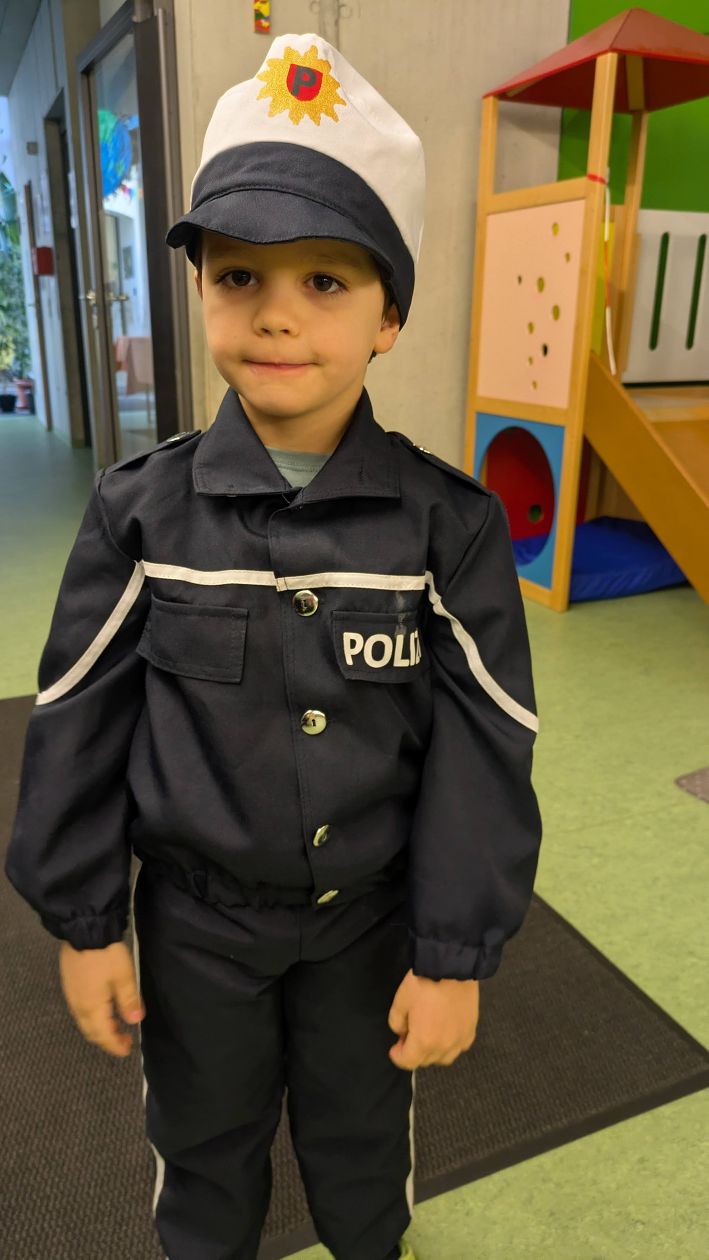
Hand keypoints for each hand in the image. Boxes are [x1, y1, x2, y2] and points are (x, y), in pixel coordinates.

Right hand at [59, 939, 144, 1057]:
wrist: (84, 931)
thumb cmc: (106, 955)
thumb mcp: (124, 976)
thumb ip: (129, 1000)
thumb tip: (135, 1021)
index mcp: (91, 1008)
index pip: (103, 1035)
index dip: (115, 1045)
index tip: (127, 1050)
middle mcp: (78, 1006)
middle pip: (91, 1032)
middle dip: (107, 1040)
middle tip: (124, 1040)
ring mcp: (71, 996)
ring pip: (84, 1022)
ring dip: (99, 1029)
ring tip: (116, 1027)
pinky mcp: (69, 986)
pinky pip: (80, 1011)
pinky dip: (92, 1018)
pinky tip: (102, 1011)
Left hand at [388, 968, 478, 1068]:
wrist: (452, 966)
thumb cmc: (424, 983)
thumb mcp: (400, 1001)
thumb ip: (397, 1023)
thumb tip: (403, 1033)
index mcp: (424, 1041)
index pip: (408, 1062)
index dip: (397, 1056)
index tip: (394, 1047)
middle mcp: (444, 1046)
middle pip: (426, 1061)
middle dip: (414, 1052)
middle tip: (408, 1035)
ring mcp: (461, 1039)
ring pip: (444, 1057)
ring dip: (433, 1052)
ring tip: (427, 1035)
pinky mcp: (472, 1029)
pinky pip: (459, 1047)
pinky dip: (450, 1045)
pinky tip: (445, 1032)